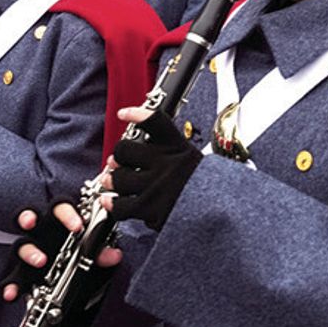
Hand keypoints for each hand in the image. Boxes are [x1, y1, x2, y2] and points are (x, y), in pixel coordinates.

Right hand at [1, 204, 122, 326]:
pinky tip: (11, 294)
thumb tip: (114, 255)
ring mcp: (29, 250)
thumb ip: (101, 253)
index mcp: (59, 221)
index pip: (60, 207)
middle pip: (31, 217)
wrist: (70, 275)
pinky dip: (10, 285)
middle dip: (30, 218)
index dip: (67, 214)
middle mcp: (41, 232)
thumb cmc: (80, 252)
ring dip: (28, 251)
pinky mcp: (20, 271)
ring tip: (39, 261)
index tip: (77, 226)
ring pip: (19, 244)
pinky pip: (10, 276)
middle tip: (34, 224)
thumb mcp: (93, 252)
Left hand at [101, 107, 201, 229]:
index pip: (155, 122)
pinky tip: (110, 199)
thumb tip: (130, 150)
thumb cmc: (201, 186)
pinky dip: (111, 203)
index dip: (136, 114)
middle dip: (119, 156)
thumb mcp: (191, 158)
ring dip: (112, 179)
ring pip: (119, 178)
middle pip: (125, 150)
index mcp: (178, 148)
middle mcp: (166, 164)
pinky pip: (120, 205)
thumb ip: (168, 150)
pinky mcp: (151, 209)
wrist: (217, 212)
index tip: (124, 113)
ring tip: (112, 180)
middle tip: (118, 161)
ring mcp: (157, 186)